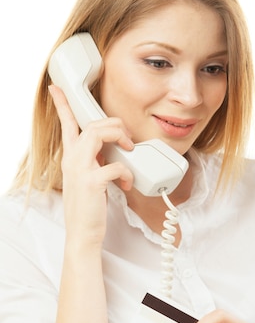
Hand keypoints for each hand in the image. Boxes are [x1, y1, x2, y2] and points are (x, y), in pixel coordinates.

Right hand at [49, 85, 134, 245]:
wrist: (83, 234)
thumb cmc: (89, 208)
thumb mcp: (90, 179)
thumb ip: (96, 162)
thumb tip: (115, 152)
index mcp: (71, 157)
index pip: (66, 125)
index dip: (62, 104)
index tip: (57, 88)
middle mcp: (72, 159)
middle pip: (92, 124)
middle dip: (115, 125)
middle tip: (128, 140)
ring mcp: (80, 169)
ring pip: (98, 134)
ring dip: (120, 138)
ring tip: (129, 150)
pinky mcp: (91, 182)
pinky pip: (115, 165)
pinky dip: (127, 172)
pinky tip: (126, 184)